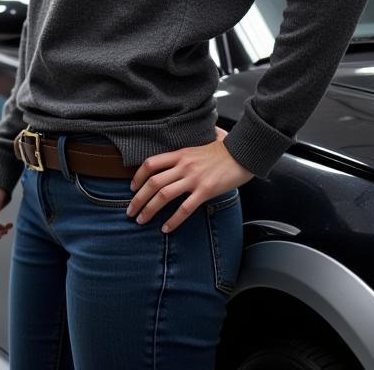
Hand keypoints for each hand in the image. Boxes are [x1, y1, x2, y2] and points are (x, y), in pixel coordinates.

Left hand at [125, 127, 252, 232]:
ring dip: (149, 209)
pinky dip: (173, 220)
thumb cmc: (224, 149)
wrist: (244, 152)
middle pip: (153, 182)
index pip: (150, 163)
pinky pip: (185, 208)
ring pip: (164, 195)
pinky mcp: (205, 190)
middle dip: (138, 198)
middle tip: (130, 211)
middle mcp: (183, 165)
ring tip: (141, 220)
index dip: (138, 176)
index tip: (132, 188)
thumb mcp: (199, 145)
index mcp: (180, 153)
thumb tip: (180, 150)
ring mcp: (194, 178)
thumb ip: (188, 148)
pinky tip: (166, 228)